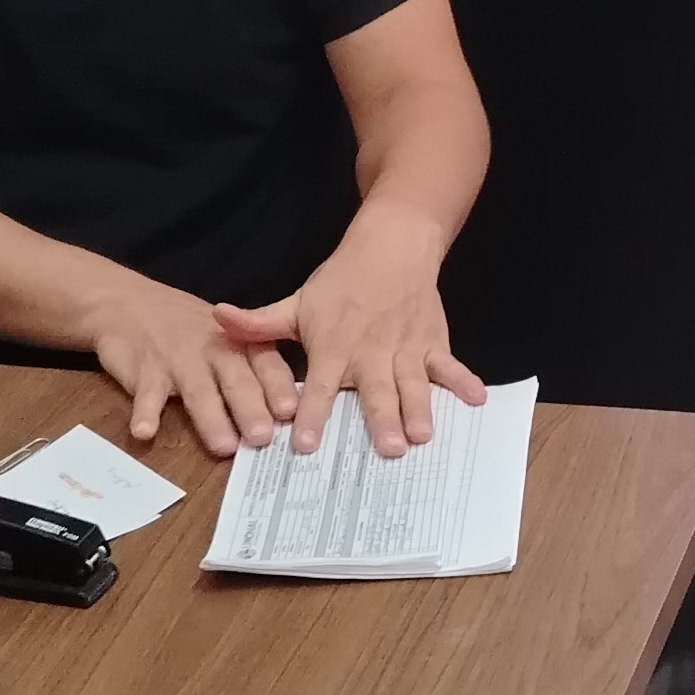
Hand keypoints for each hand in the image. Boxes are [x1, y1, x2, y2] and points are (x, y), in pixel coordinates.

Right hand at [87, 272, 290, 459]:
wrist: (128, 303)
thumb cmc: (187, 329)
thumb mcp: (225, 338)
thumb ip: (252, 371)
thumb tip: (290, 418)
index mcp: (240, 343)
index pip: (266, 365)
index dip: (279, 387)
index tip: (291, 411)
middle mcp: (214, 350)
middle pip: (236, 381)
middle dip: (251, 408)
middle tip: (263, 437)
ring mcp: (179, 360)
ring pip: (198, 392)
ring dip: (212, 419)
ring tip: (223, 446)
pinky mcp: (145, 371)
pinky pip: (146, 394)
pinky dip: (145, 413)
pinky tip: (145, 432)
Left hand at [214, 223, 484, 458]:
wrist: (393, 246)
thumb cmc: (341, 283)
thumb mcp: (297, 302)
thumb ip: (260, 323)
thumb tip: (217, 319)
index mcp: (333, 347)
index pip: (319, 386)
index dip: (313, 413)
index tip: (306, 444)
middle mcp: (370, 351)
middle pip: (375, 390)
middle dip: (380, 419)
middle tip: (386, 449)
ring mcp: (406, 348)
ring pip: (413, 383)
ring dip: (419, 408)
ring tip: (422, 436)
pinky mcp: (433, 343)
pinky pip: (450, 364)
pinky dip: (464, 380)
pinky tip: (477, 399)